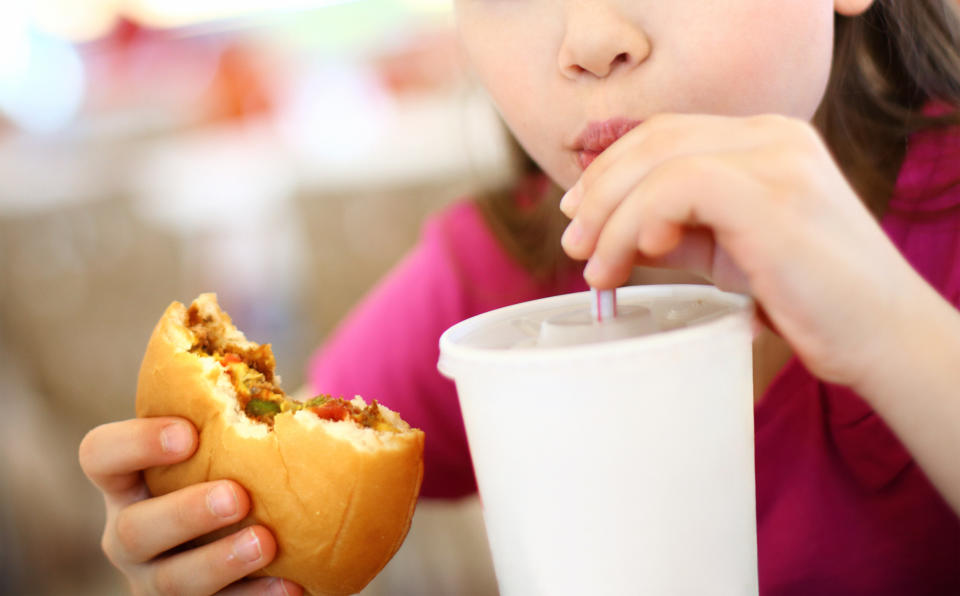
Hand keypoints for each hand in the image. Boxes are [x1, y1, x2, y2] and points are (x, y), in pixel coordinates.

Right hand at [78, 417, 302, 595]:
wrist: (249, 528)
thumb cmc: (234, 466)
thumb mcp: (225, 441)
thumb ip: (241, 413)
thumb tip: (306, 387)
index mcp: (128, 479)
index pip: (101, 456)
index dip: (135, 443)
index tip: (188, 432)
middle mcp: (130, 532)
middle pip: (134, 530)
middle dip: (185, 513)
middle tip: (236, 495)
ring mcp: (156, 579)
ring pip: (172, 581)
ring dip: (220, 562)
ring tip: (266, 541)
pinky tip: (294, 584)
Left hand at [559, 113, 921, 390]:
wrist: (883, 336)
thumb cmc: (811, 299)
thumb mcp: (732, 253)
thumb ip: (681, 230)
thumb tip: (617, 231)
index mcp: (765, 140)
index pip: (665, 134)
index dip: (611, 169)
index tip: (579, 212)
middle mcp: (772, 136)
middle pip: (653, 140)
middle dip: (599, 192)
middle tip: (574, 243)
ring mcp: (775, 158)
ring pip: (657, 162)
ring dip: (611, 218)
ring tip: (596, 269)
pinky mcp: (771, 193)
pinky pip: (676, 188)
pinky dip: (639, 223)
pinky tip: (634, 258)